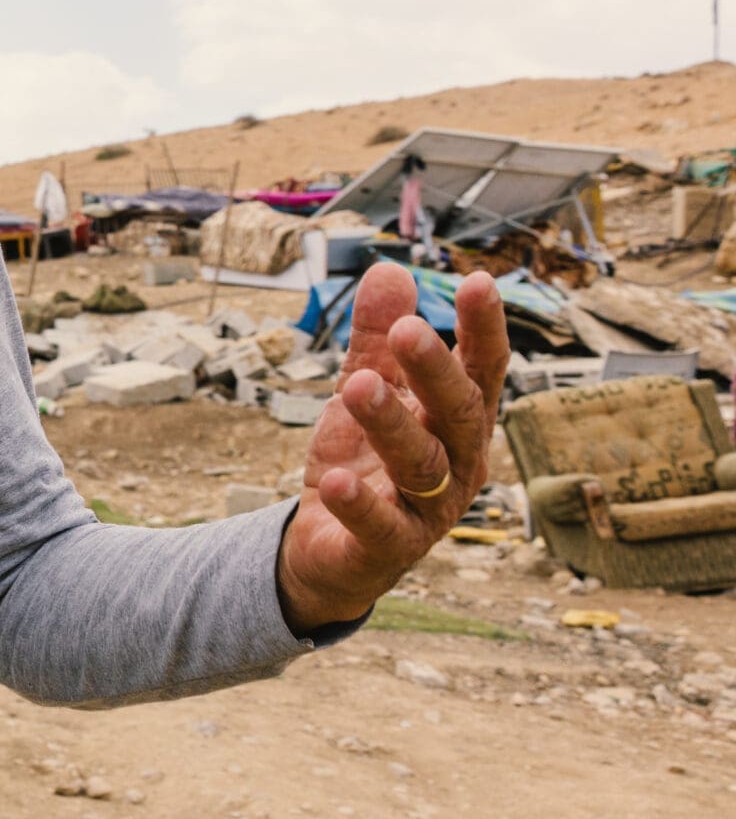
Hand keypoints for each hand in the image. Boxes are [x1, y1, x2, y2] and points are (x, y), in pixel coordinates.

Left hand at [276, 262, 509, 631]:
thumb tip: (389, 269)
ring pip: (421, 466)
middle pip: (457, 414)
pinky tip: (334, 479)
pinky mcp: (388, 548)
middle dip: (435, 372)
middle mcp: (457, 464)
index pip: (481, 371)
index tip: (479, 282)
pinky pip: (380, 528)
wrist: (334, 549)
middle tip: (406, 329)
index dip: (484, 330)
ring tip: (355, 385)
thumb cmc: (366, 463)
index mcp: (457, 421)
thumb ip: (375, 339)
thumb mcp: (366, 392)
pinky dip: (360, 505)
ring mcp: (428, 510)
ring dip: (390, 425)